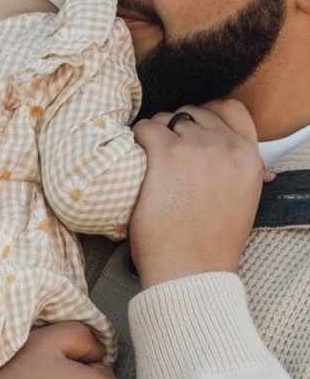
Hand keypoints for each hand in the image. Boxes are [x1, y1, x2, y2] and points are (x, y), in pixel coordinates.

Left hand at [130, 98, 270, 287]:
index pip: (230, 109)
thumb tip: (231, 155)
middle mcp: (226, 147)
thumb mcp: (242, 200)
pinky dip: (134, 140)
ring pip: (166, 119)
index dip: (205, 113)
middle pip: (192, 113)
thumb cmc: (210, 244)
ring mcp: (197, 148)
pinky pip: (144, 129)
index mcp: (249, 157)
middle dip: (173, 127)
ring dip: (152, 134)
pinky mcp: (167, 155)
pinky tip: (130, 159)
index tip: (187, 127)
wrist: (191, 269)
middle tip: (159, 151)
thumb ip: (238, 170)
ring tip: (144, 160)